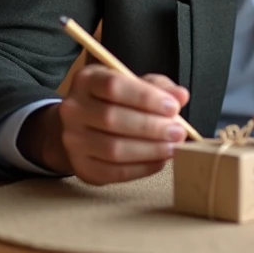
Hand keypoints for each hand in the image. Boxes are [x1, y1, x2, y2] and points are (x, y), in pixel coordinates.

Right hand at [19, 67, 190, 184]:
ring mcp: (73, 140)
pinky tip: (160, 161)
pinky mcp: (82, 166)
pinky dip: (142, 168)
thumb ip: (158, 87)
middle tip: (178, 132)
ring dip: (149, 150)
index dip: (146, 97)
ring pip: (113, 149)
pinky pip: (114, 171)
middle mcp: (73, 109)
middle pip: (112, 119)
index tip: (173, 107)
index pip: (113, 86)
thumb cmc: (116, 101)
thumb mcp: (135, 84)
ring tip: (173, 147)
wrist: (84, 126)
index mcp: (87, 80)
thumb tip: (180, 96)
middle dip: (151, 127)